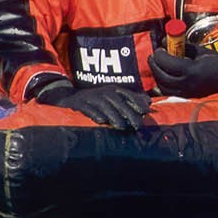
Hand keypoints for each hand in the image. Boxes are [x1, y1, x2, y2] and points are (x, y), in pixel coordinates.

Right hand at [34, 81, 150, 129]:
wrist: (68, 98)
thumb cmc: (95, 101)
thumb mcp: (112, 98)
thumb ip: (130, 100)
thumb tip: (150, 103)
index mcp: (112, 90)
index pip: (127, 94)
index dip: (137, 101)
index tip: (145, 111)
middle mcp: (103, 92)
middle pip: (118, 102)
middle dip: (128, 113)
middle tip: (137, 125)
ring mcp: (90, 98)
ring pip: (104, 106)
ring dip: (114, 116)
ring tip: (121, 126)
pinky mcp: (79, 104)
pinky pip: (87, 109)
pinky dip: (94, 114)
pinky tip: (101, 121)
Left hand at [149, 46, 217, 97]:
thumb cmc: (217, 61)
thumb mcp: (200, 51)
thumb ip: (183, 47)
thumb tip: (165, 42)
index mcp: (192, 70)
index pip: (167, 63)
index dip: (159, 55)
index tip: (158, 48)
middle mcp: (188, 84)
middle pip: (162, 76)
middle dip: (154, 65)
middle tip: (153, 56)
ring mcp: (187, 92)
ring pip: (163, 86)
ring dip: (157, 75)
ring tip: (157, 66)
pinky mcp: (188, 96)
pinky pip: (170, 92)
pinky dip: (163, 84)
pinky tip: (164, 76)